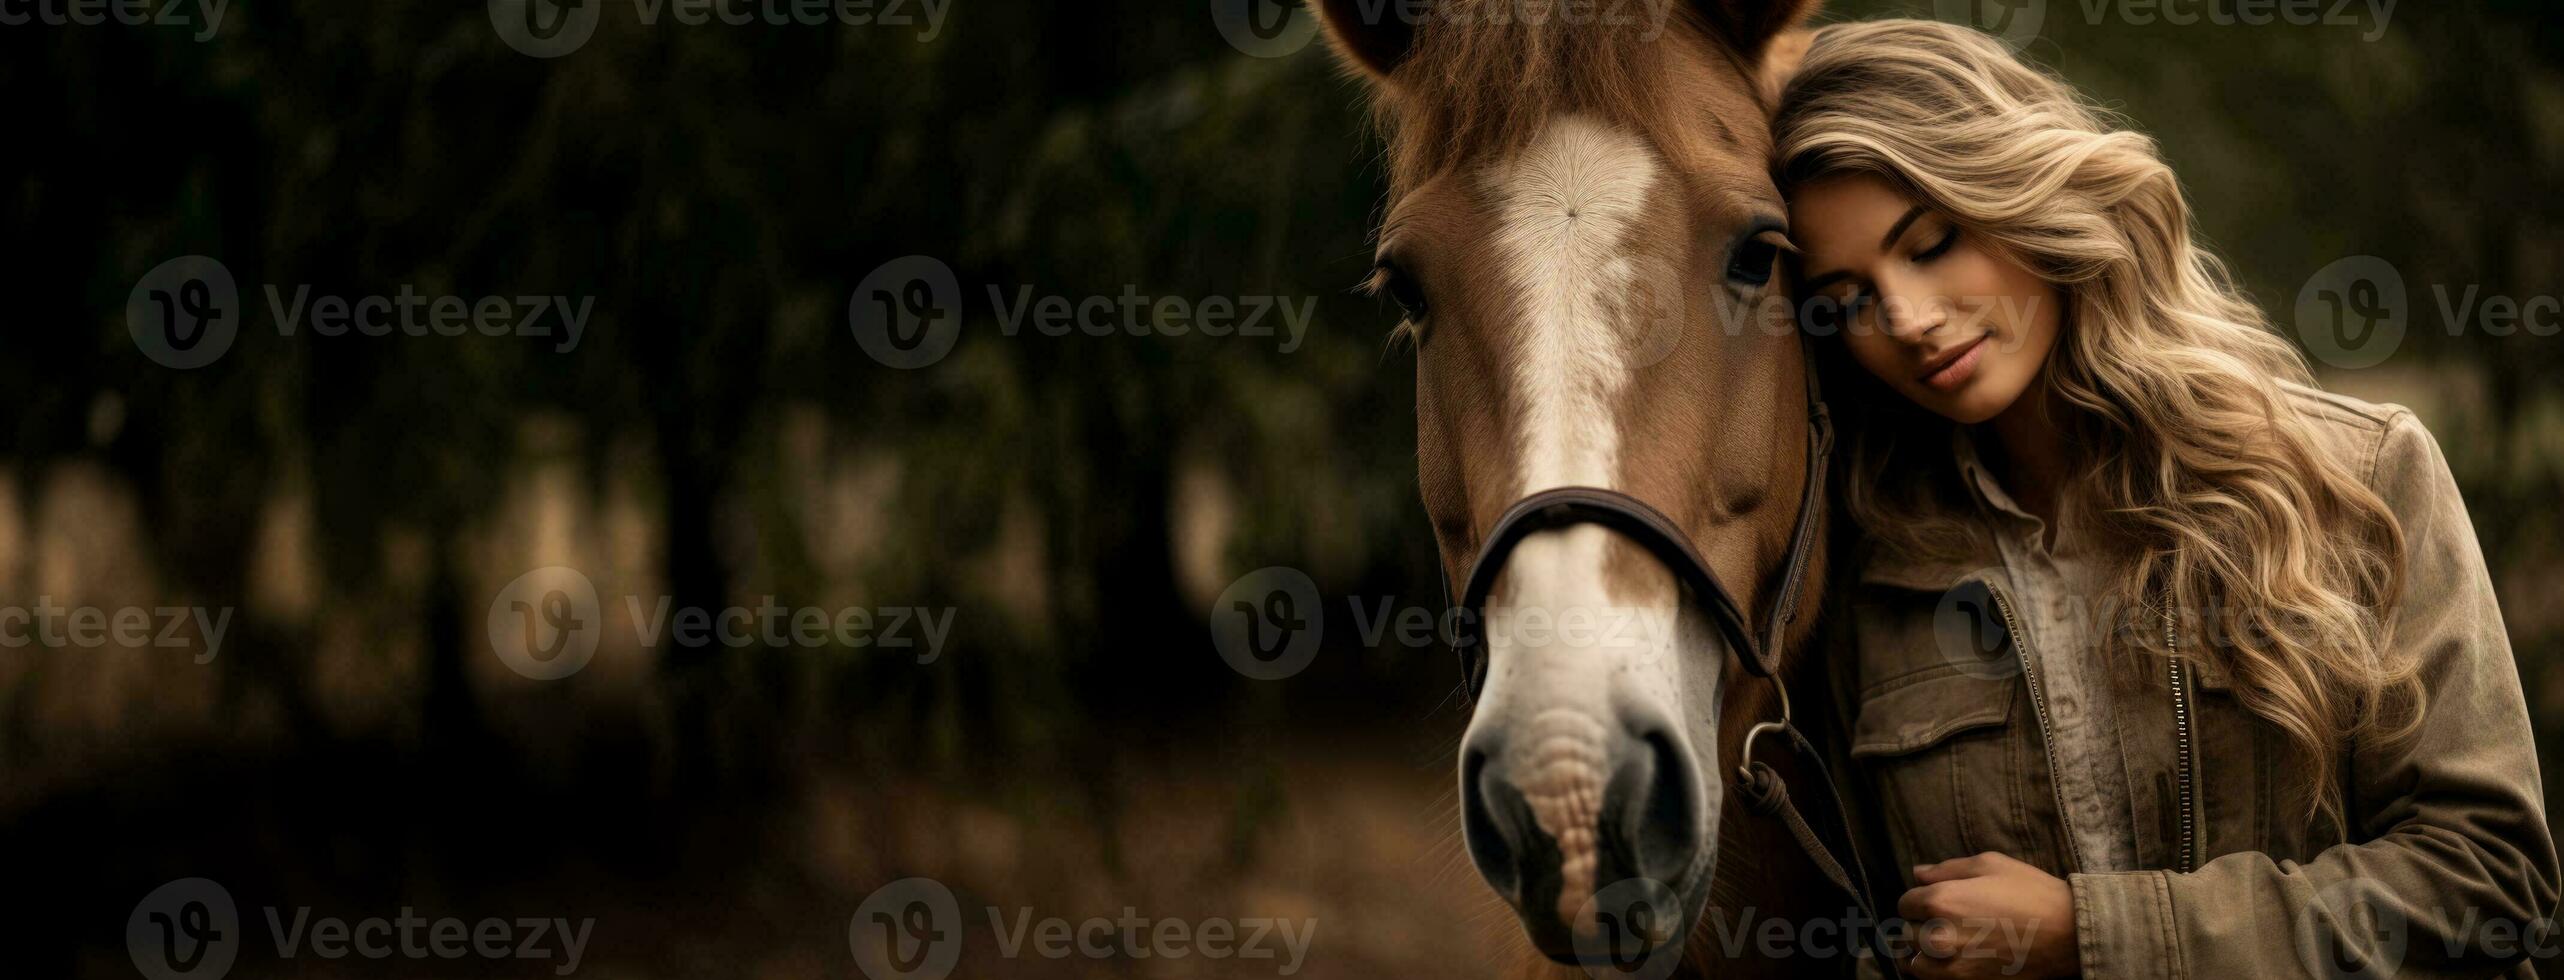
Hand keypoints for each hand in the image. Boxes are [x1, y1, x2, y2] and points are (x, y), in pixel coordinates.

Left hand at [1894, 851, 2078, 979]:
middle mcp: (1940, 936)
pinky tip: (1952, 961)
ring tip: (1944, 944)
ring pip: (1915, 962)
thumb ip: (1946, 869)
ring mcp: (1953, 966)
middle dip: (1921, 925)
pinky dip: (1936, 971)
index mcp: (1941, 901)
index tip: (1933, 900)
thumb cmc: (2032, 893)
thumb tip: (1917, 873)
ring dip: (1924, 952)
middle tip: (1944, 921)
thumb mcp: (1990, 864)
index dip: (1918, 900)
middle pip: (1908, 932)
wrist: (2069, 934)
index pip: (1905, 903)